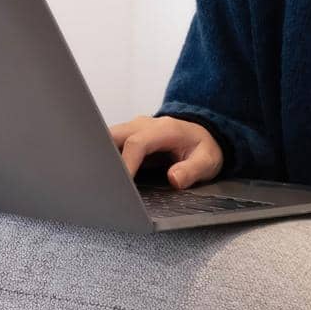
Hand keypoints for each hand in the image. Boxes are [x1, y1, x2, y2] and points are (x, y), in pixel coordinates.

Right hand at [108, 115, 222, 188]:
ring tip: (104, 181)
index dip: (126, 164)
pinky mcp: (127, 137)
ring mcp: (133, 129)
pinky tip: (108, 176)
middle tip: (104, 182)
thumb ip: (192, 170)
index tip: (122, 184)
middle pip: (113, 136)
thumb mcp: (207, 161)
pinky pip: (110, 145)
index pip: (136, 143)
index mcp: (164, 129)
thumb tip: (174, 178)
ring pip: (106, 139)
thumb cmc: (202, 148)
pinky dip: (106, 159)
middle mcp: (144, 125)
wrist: (200, 134)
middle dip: (105, 158)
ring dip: (104, 158)